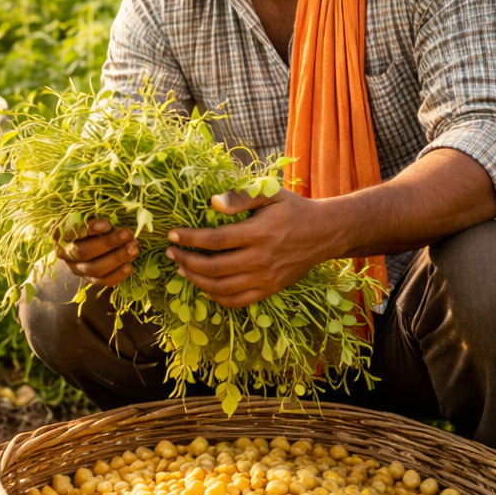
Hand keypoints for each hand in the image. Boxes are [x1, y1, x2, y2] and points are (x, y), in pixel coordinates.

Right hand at [54, 219, 138, 286]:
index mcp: (60, 234)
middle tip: (128, 234)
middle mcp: (66, 254)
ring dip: (116, 259)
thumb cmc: (87, 221)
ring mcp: (77, 268)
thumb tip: (108, 225)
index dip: (89, 229)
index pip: (71, 232)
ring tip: (134, 249)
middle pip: (84, 252)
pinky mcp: (89, 278)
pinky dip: (117, 275)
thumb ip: (94, 218)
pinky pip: (102, 281)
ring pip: (94, 269)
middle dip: (109, 243)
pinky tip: (129, 266)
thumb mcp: (86, 215)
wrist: (85, 239)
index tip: (107, 224)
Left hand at [164, 187, 332, 307]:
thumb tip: (212, 203)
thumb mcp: (270, 193)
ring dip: (196, 280)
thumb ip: (241, 196)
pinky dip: (216, 297)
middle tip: (171, 252)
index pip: (215, 240)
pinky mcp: (270, 290)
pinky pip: (238, 302)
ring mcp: (266, 278)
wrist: (324, 233)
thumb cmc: (293, 209)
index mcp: (259, 233)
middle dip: (186, 260)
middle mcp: (261, 259)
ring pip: (222, 287)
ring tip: (181, 268)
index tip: (172, 235)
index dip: (190, 239)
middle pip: (213, 268)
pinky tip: (203, 287)